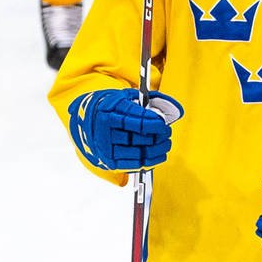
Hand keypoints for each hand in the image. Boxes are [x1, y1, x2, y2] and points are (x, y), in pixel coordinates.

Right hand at [66, 89, 182, 170]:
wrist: (88, 122)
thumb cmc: (112, 108)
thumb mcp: (126, 97)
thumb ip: (149, 100)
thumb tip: (173, 109)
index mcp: (109, 113)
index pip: (136, 121)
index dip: (154, 124)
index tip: (164, 124)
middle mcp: (105, 132)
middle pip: (138, 138)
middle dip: (157, 137)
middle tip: (166, 133)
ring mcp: (107, 149)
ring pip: (138, 153)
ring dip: (156, 150)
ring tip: (165, 144)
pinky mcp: (110, 161)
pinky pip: (134, 164)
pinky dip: (150, 161)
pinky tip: (158, 155)